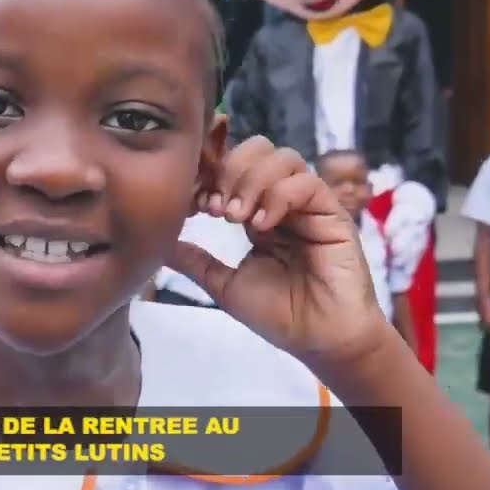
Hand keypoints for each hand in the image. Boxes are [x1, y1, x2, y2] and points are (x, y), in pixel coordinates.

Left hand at [169, 136, 390, 370]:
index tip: (191, 202)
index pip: (234, 167)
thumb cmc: (278, 315)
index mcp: (257, 212)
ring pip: (283, 158)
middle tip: (214, 208)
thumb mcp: (222, 283)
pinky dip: (278, 196)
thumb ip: (192, 259)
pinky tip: (260, 225)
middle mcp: (283, 202)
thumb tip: (156, 241)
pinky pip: (306, 183)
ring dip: (251, 180)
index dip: (209, 174)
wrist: (319, 340)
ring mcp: (309, 205)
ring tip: (235, 218)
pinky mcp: (332, 214)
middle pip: (258, 149)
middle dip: (229, 170)